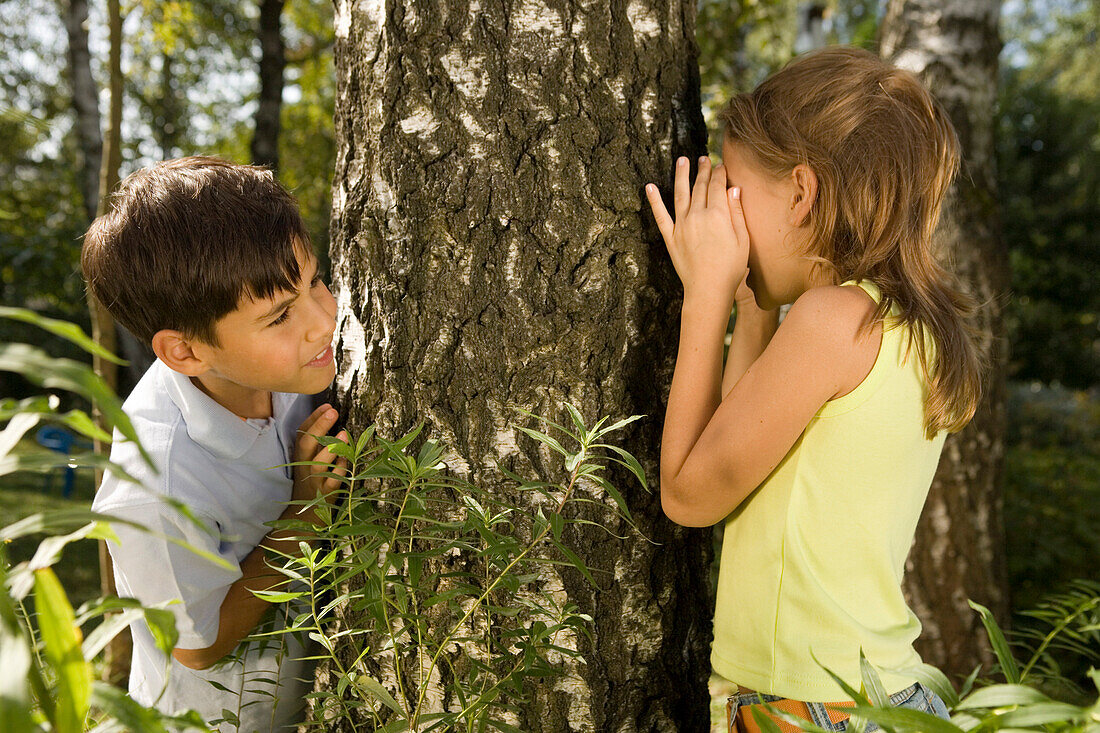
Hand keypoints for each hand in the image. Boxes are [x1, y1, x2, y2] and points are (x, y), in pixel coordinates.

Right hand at [291, 403, 347, 511]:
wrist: (306, 513)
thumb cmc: (313, 479)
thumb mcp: (310, 459)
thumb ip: (319, 440)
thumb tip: (330, 413)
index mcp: (301, 455)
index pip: (302, 432)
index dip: (314, 418)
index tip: (327, 405)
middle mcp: (305, 465)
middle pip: (306, 443)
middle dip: (319, 426)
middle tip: (333, 411)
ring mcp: (315, 479)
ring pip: (318, 463)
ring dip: (330, 449)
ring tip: (343, 434)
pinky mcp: (325, 493)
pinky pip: (332, 481)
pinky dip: (339, 470)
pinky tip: (346, 461)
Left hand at [646, 156, 749, 311]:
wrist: (708, 290)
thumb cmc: (731, 268)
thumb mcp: (743, 240)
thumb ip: (737, 212)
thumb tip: (733, 189)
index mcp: (717, 215)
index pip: (717, 186)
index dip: (720, 173)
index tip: (721, 165)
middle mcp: (697, 216)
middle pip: (700, 186)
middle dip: (703, 170)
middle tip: (703, 158)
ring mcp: (681, 226)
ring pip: (680, 194)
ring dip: (681, 175)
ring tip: (682, 160)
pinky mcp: (670, 238)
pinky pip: (660, 215)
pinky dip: (654, 200)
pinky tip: (648, 187)